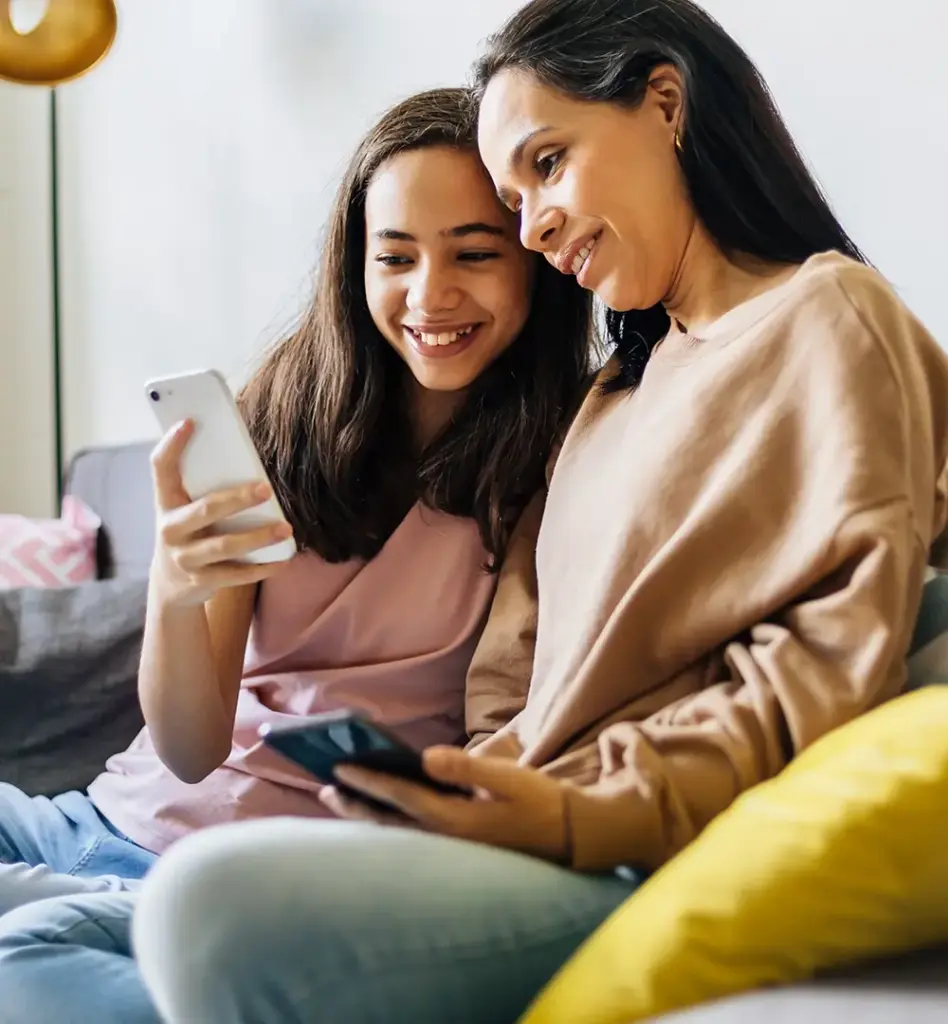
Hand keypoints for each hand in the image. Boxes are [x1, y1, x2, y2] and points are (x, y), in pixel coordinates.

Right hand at [149, 420, 292, 606]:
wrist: (171, 586)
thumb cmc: (188, 533)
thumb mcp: (184, 510)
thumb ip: (203, 488)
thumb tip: (248, 459)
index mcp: (166, 503)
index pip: (161, 468)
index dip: (172, 445)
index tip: (189, 422)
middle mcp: (171, 530)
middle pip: (205, 510)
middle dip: (238, 499)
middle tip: (267, 489)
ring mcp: (185, 558)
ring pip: (225, 546)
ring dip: (258, 538)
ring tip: (285, 528)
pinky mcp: (201, 581)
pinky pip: (236, 575)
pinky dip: (262, 568)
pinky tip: (283, 561)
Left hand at [319, 747, 569, 862]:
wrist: (569, 837)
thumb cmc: (539, 803)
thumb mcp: (509, 778)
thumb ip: (466, 767)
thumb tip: (425, 756)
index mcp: (455, 819)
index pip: (400, 796)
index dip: (367, 781)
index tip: (339, 768)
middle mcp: (445, 838)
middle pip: (387, 821)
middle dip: (354, 804)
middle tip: (322, 788)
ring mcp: (450, 847)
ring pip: (395, 832)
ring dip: (365, 815)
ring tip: (339, 800)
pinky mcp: (456, 847)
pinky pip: (409, 835)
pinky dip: (387, 821)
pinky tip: (379, 812)